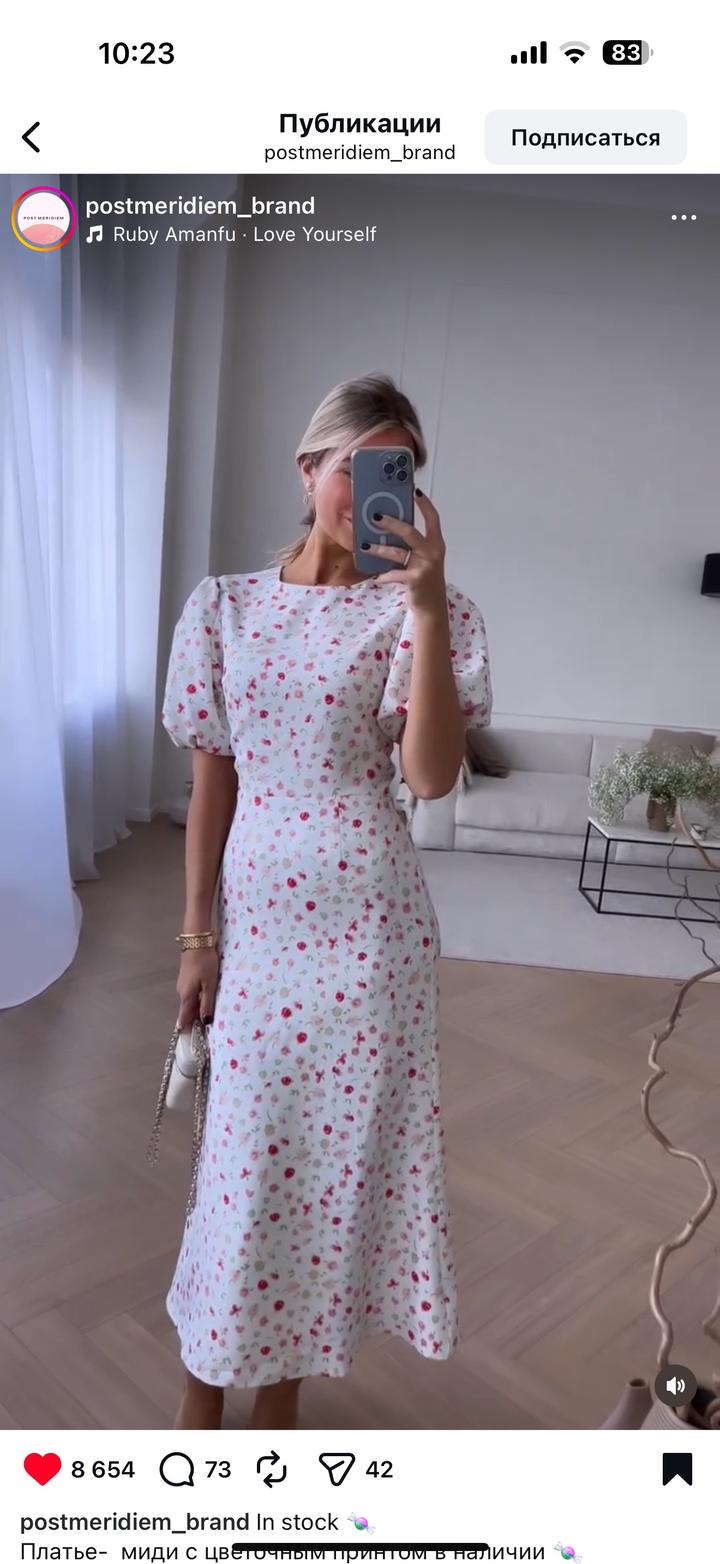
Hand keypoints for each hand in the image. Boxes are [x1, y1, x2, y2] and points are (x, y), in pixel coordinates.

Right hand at [176, 948, 217, 1029]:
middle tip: (201, 1034)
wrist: (197, 941)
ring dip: (195, 1011)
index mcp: (186, 996)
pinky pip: (190, 994)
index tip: (191, 1041)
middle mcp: (181, 992)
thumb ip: (207, 1003)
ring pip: (189, 1002)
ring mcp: (183, 984)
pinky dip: (196, 1001)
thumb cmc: (205, 963)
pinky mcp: (186, 977)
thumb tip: (205, 1022)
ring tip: (204, 1020)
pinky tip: (203, 1002)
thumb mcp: (209, 984)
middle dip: (193, 1021)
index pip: (185, 1018)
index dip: (188, 1029)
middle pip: (187, 1011)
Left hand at [361, 489, 446, 612]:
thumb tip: (390, 528)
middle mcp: (433, 552)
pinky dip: (383, 575)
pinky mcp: (415, 579)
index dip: (425, 504)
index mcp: (436, 543)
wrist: (432, 605)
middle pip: (410, 532)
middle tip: (374, 517)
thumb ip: (414, 544)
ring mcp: (425, 566)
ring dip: (378, 549)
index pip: (433, 518)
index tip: (415, 490)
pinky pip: (394, 574)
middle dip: (391, 523)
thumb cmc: (425, 578)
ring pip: (397, 553)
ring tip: (363, 545)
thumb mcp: (424, 558)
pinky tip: (374, 576)